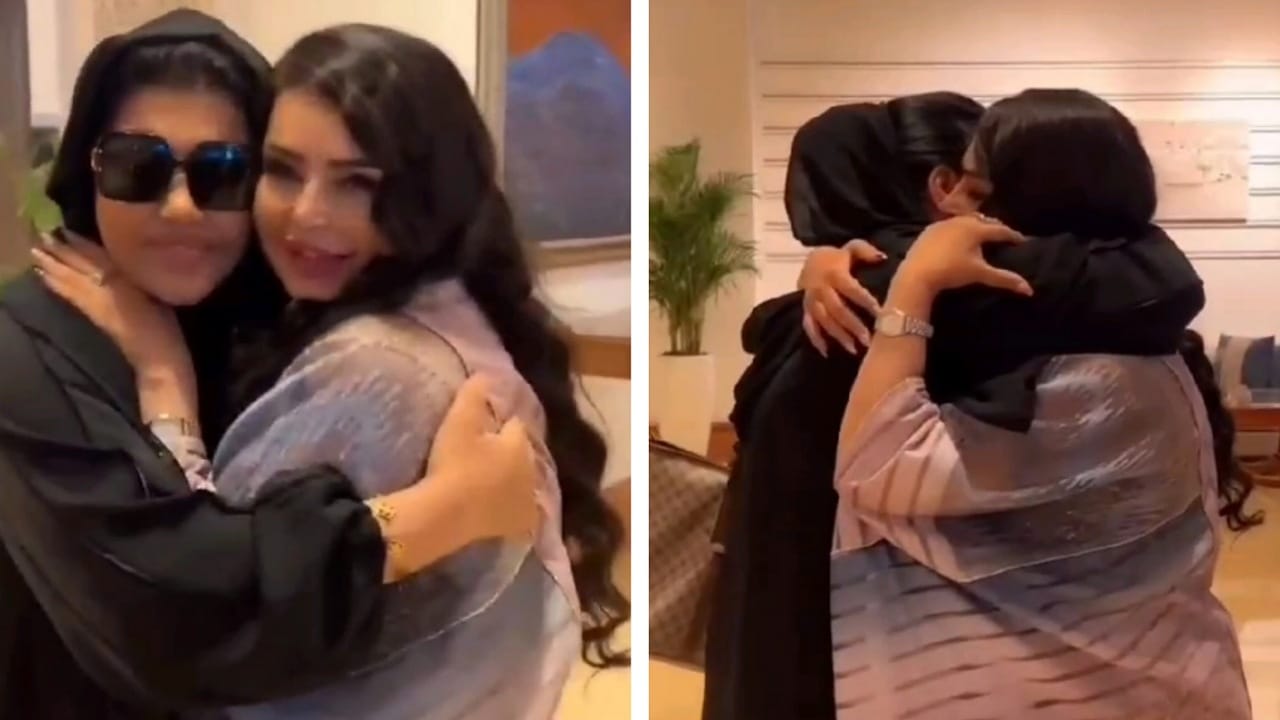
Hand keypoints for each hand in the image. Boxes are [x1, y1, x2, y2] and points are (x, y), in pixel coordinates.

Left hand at [30, 231, 190, 374]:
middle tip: (46, 238)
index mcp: (122, 282)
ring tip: (40, 257)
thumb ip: (140, 275)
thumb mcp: (158, 295)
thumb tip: (125, 255)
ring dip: (55, 269)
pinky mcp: (96, 318)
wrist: (158, 359)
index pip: (97, 259)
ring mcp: (97, 306)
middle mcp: (104, 292)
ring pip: (71, 282)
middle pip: (80, 269)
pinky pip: (72, 296)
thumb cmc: (166, 326)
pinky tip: (49, 280)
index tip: (67, 230)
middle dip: (62, 254)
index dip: (82, 244)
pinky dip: (58, 286)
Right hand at [425, 375, 538, 542]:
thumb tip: (485, 374)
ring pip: (522, 484)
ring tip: (488, 482)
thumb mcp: (459, 421)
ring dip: (511, 481)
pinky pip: (521, 513)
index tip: (483, 429)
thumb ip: (473, 394)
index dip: (499, 426)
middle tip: (483, 456)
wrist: (445, 514)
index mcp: (519, 443)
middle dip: (509, 454)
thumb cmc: (454, 463)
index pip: (514, 426)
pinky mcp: (518, 525)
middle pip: (521, 456)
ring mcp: (526, 500)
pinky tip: (499, 508)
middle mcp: (530, 471)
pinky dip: (513, 509)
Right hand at [798, 240, 885, 355]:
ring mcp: (811, 301)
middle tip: (868, 340)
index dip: (865, 301)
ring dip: (838, 336)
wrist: (811, 260)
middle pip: (837, 310)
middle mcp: (821, 289)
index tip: (881, 314)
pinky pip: (808, 326)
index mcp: (834, 273)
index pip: (851, 289)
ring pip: (824, 321)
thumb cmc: (838, 257)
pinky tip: (827, 352)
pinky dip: (816, 340)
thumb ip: (865, 251)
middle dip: (853, 326)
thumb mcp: (851, 248)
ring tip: (854, 350)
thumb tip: (882, 258)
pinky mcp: (805, 310)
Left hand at [898, 214, 1032, 296]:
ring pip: (966, 220)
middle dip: (995, 227)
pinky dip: (959, 228)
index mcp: (976, 229)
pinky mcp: (929, 229)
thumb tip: (1029, 289)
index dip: (1012, 236)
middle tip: (1004, 235)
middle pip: (984, 221)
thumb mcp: (979, 274)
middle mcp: (961, 221)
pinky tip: (958, 236)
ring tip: (983, 233)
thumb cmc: (951, 272)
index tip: (1022, 241)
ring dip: (977, 225)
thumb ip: (1004, 279)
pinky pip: (949, 225)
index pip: (1000, 230)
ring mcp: (943, 223)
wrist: (916, 274)